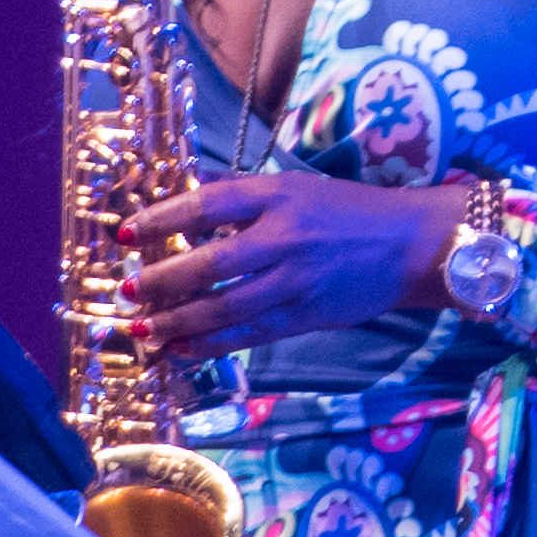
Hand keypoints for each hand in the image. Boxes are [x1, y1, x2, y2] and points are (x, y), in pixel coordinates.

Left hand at [117, 172, 469, 356]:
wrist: (410, 245)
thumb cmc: (349, 213)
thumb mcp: (296, 189)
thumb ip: (244, 202)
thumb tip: (185, 211)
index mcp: (278, 196)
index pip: (206, 205)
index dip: (161, 219)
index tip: (126, 233)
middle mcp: (284, 237)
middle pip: (207, 263)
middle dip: (160, 281)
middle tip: (127, 290)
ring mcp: (295, 281)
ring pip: (222, 306)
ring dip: (175, 320)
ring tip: (142, 327)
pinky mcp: (306, 315)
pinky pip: (248, 334)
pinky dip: (210, 344)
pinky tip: (181, 347)